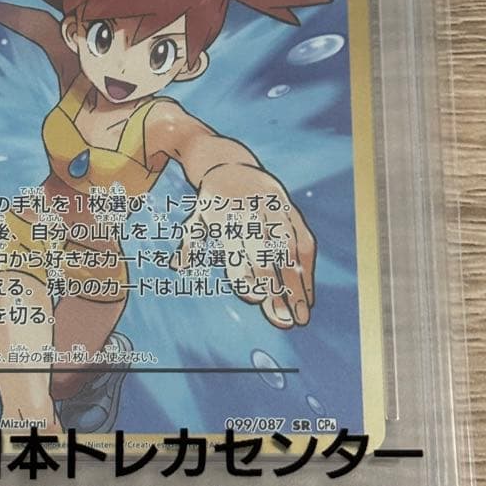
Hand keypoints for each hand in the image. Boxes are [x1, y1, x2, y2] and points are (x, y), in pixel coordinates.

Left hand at [171, 171, 315, 329]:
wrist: (230, 163)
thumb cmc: (211, 201)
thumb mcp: (197, 218)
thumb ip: (190, 243)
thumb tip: (177, 266)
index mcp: (225, 214)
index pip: (235, 248)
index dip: (244, 273)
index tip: (253, 299)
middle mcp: (251, 211)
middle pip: (265, 254)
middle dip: (275, 289)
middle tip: (282, 322)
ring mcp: (274, 209)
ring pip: (290, 250)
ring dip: (298, 285)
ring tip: (301, 317)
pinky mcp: (291, 209)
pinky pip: (304, 241)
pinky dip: (308, 270)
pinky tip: (308, 296)